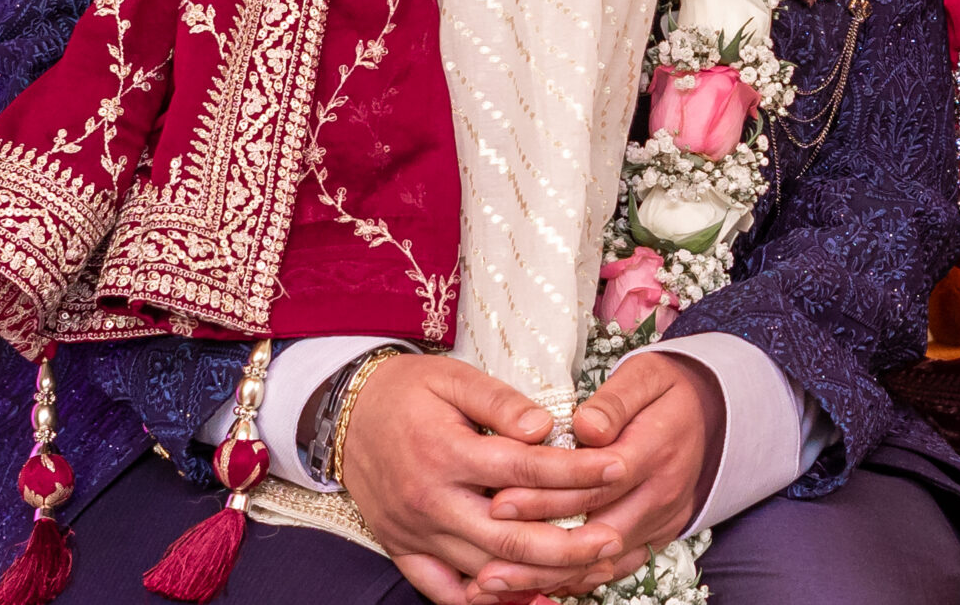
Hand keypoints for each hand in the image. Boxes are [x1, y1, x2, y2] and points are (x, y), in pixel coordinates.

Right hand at [338, 353, 631, 603]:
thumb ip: (500, 402)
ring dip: (537, 577)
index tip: (617, 468)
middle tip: (612, 540)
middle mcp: (430, 502)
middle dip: (567, 544)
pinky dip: (485, 602)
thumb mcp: (452, 378)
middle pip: (509, 537)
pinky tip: (527, 598)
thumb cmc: (406, 391)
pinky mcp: (402, 551)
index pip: (523, 470)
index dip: (576, 472)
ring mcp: (415, 533)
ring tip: (584, 570)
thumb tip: (544, 428)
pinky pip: (444, 591)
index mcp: (446, 454)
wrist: (342, 415)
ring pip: (485, 571)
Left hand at [468, 353, 725, 600]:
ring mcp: (661, 522)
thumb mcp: (646, 376)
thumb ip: (615, 401)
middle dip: (537, 545)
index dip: (547, 495)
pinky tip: (530, 585)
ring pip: (601, 560)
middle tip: (486, 552)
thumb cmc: (665, 391)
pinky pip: (614, 568)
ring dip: (547, 575)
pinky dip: (573, 580)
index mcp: (657, 450)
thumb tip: (586, 426)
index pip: (597, 481)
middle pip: (596, 530)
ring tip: (494, 580)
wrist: (712, 415)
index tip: (500, 501)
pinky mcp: (656, 538)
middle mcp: (661, 494)